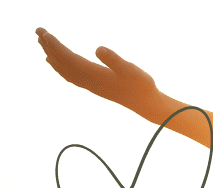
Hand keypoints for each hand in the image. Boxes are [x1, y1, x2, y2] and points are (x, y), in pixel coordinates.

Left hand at [36, 28, 161, 113]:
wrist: (146, 104)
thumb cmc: (141, 86)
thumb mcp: (131, 70)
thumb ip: (115, 60)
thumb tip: (97, 48)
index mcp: (94, 74)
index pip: (69, 58)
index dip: (56, 46)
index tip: (45, 34)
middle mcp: (88, 80)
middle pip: (62, 62)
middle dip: (48, 46)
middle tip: (38, 30)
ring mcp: (89, 84)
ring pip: (64, 69)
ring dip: (51, 55)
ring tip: (42, 42)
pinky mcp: (93, 86)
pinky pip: (69, 75)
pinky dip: (59, 67)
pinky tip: (55, 62)